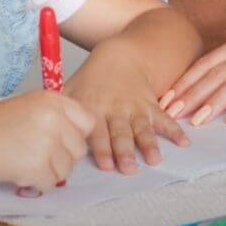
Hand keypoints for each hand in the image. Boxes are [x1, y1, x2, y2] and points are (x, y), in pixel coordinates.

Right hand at [0, 90, 93, 191]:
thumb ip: (56, 119)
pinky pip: (50, 184)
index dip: (76, 136)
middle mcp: (54, 117)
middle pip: (79, 148)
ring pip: (66, 169)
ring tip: (24, 163)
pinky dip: (36, 185)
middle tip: (38, 157)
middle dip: (62, 158)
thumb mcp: (29, 108)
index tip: (62, 143)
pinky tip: (19, 175)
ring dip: (48, 173)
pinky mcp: (36, 165)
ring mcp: (46, 141)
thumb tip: (78, 141)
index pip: (87, 122)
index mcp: (52, 100)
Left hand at [64, 41, 188, 173]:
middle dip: (124, 151)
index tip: (105, 165)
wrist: (119, 56)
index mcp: (95, 109)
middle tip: (128, 169)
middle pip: (120, 133)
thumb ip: (59, 113)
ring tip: (155, 160)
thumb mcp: (70, 91)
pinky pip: (164, 119)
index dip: (102, 148)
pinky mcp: (151, 106)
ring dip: (148, 145)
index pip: (98, 132)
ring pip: (142, 129)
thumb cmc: (91, 80)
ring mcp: (135, 109)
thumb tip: (42, 139)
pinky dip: (175, 130)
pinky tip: (184, 143)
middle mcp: (116, 110)